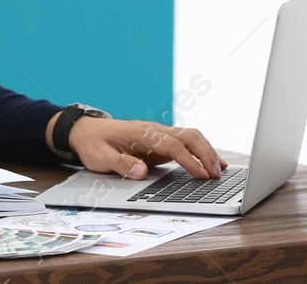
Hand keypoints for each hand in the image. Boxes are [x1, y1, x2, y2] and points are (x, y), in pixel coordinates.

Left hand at [65, 116, 226, 180]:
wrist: (86, 131)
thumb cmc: (93, 144)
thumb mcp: (100, 157)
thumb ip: (121, 163)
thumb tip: (142, 171)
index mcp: (141, 133)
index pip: (171, 145)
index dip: (188, 160)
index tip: (201, 175)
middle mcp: (154, 130)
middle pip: (188, 136)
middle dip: (205, 154)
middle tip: (216, 175)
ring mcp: (159, 134)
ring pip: (190, 137)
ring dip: (207, 151)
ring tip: (220, 170)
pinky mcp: (161, 141)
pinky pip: (186, 143)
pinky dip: (202, 151)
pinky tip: (213, 163)